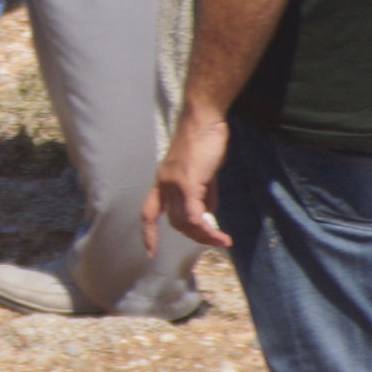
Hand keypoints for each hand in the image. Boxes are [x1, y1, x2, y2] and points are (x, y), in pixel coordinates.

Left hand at [149, 108, 232, 250]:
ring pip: (186, 222)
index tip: (150, 251)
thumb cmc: (204, 140)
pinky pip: (196, 216)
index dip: (149, 233)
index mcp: (162, 181)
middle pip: (176, 222)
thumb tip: (208, 213)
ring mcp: (174, 185)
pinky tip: (221, 236)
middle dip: (195, 235)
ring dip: (205, 235)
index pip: (149, 212)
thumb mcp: (202, 171)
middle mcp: (164, 185)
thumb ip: (203, 192)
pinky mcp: (188, 184)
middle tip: (214, 239)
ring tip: (222, 241)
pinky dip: (208, 230)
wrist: (203, 119)